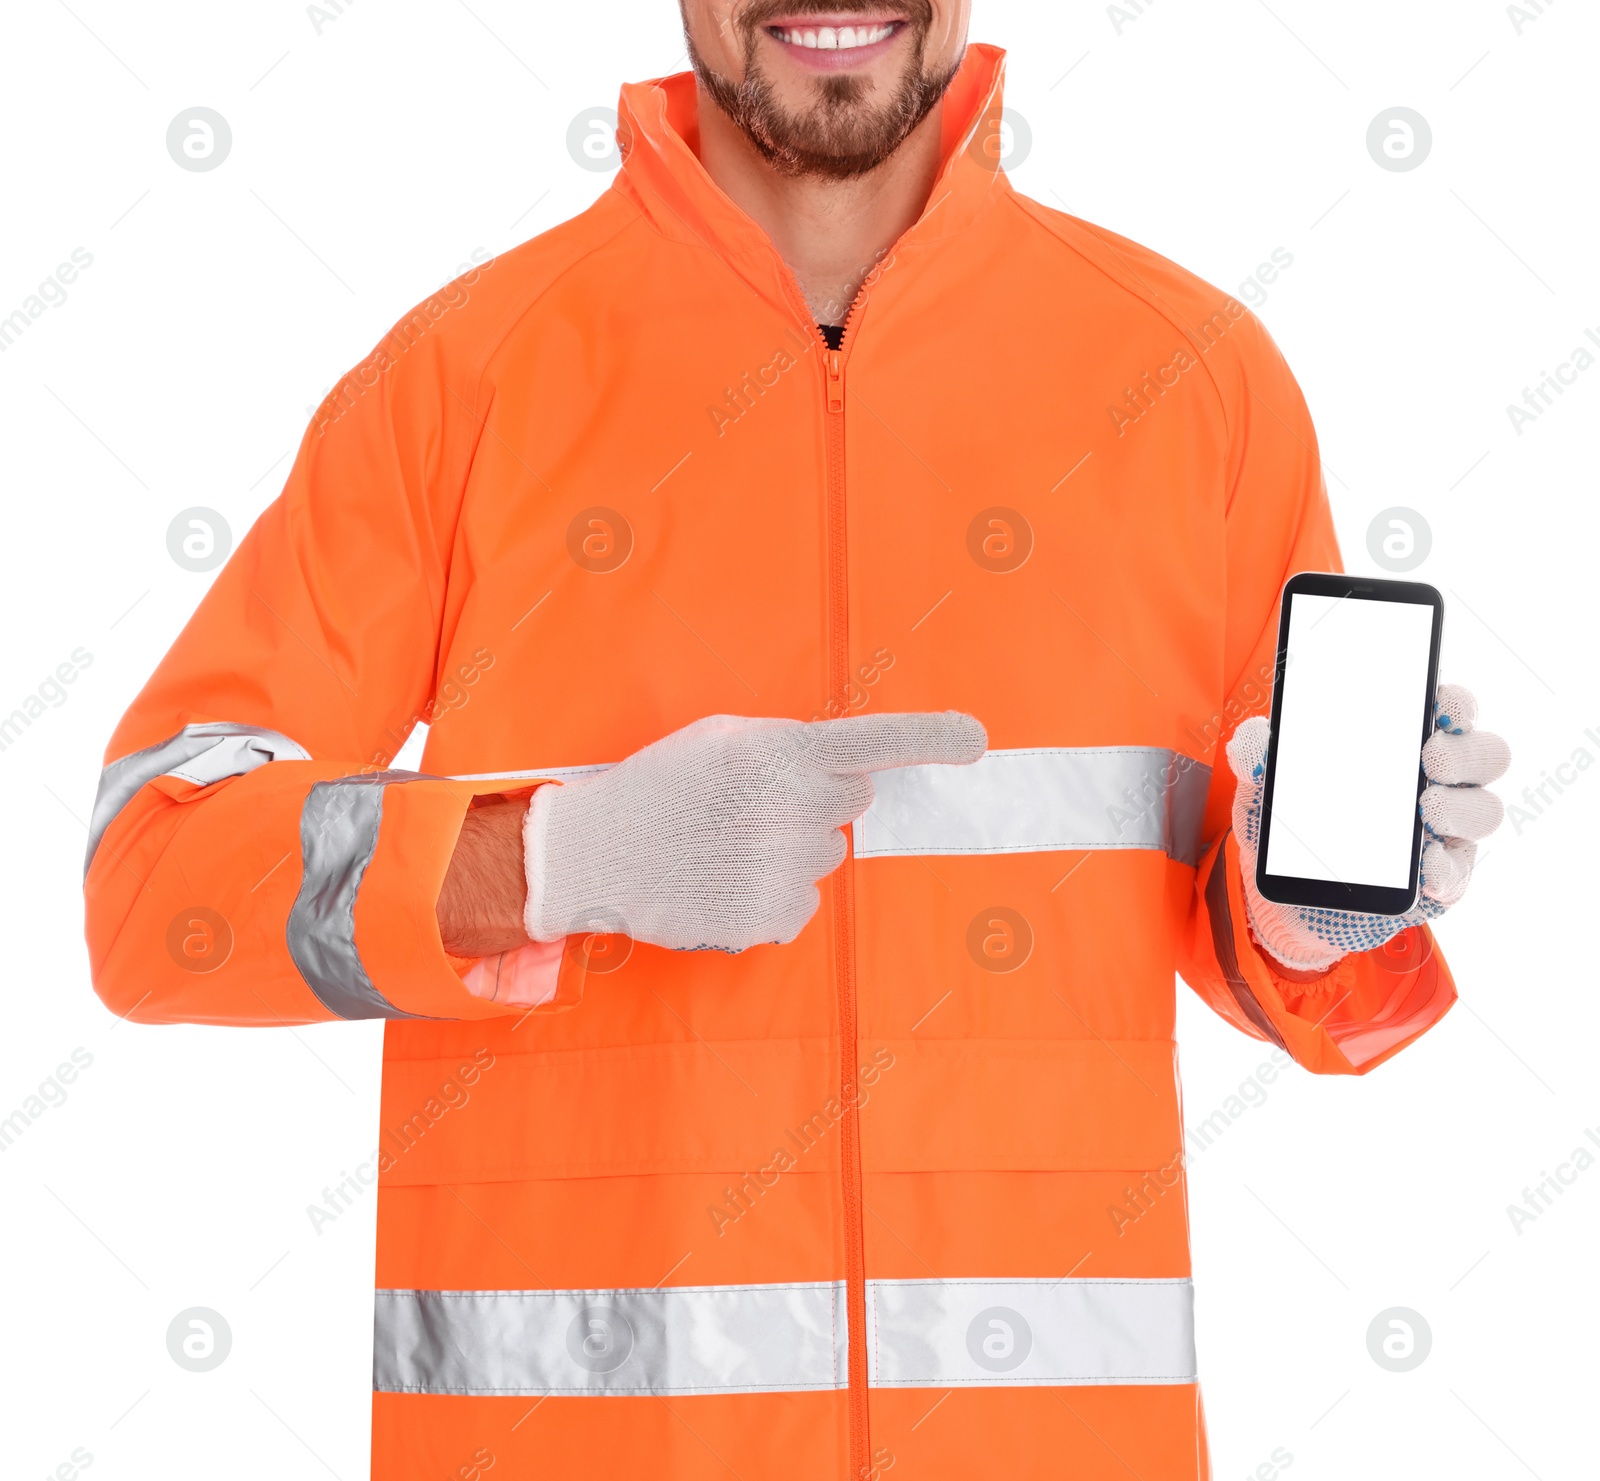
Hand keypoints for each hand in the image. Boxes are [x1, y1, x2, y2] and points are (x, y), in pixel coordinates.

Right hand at [524, 711, 987, 950]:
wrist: (596, 855)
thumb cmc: (660, 787)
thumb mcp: (719, 740)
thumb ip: (787, 747)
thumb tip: (840, 770)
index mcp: (778, 755)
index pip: (872, 741)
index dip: (931, 739)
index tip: (978, 740)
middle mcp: (790, 810)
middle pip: (851, 803)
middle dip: (814, 801)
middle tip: (752, 804)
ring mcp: (784, 869)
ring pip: (824, 856)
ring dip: (787, 851)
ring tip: (723, 846)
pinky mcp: (772, 918)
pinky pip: (803, 903)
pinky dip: (772, 895)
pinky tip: (724, 882)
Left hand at [1227, 683, 1510, 972]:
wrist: (1292, 892)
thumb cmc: (1296, 821)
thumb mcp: (1271, 785)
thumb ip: (1260, 756)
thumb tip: (1252, 736)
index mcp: (1406, 744)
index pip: (1452, 710)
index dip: (1454, 703)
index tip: (1436, 704)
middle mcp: (1440, 781)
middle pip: (1487, 755)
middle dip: (1466, 752)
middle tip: (1430, 757)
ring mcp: (1447, 830)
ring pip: (1483, 810)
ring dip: (1461, 807)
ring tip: (1425, 808)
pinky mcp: (1442, 877)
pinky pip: (1460, 871)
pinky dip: (1446, 867)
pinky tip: (1425, 865)